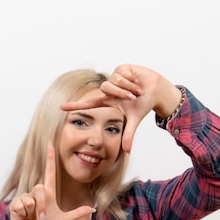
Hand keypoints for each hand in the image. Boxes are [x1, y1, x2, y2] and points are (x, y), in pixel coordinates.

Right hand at [7, 143, 94, 219]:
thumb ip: (77, 214)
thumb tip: (92, 208)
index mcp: (48, 194)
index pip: (49, 172)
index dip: (50, 159)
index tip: (50, 145)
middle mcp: (37, 193)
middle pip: (40, 188)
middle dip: (42, 205)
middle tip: (42, 218)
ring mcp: (26, 198)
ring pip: (31, 198)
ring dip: (34, 212)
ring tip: (32, 218)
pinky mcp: (16, 204)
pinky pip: (22, 204)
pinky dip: (24, 213)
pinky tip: (23, 217)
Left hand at [61, 64, 180, 152]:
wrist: (157, 90)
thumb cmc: (144, 104)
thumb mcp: (135, 119)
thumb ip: (129, 135)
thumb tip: (127, 152)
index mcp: (108, 100)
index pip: (89, 104)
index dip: (76, 106)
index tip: (61, 108)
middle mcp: (109, 88)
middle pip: (105, 88)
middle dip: (121, 93)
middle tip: (133, 97)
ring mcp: (114, 77)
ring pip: (114, 81)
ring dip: (129, 87)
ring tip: (137, 89)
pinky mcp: (122, 68)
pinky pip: (122, 73)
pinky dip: (132, 78)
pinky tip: (137, 79)